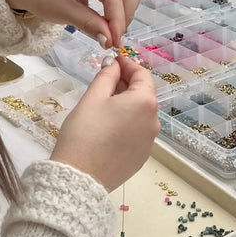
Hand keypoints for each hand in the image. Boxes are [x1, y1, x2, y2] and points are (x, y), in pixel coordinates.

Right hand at [51, 56, 159, 191]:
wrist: (81, 177)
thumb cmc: (84, 133)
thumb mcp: (93, 98)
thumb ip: (107, 76)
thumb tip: (114, 64)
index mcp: (145, 102)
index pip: (142, 74)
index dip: (127, 64)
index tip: (113, 60)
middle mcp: (154, 121)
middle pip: (143, 94)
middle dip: (127, 84)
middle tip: (105, 80)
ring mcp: (150, 141)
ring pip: (141, 114)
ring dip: (127, 104)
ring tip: (104, 104)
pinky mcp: (142, 156)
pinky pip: (137, 132)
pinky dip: (127, 123)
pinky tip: (108, 126)